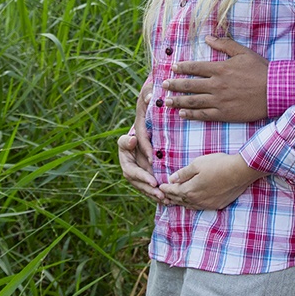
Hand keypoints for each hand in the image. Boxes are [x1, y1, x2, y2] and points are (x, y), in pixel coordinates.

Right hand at [117, 81, 163, 201]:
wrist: (155, 118)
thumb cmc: (150, 107)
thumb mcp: (148, 98)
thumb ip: (147, 96)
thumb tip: (150, 97)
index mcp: (126, 140)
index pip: (126, 146)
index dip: (138, 152)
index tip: (153, 158)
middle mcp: (128, 155)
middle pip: (130, 171)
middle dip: (143, 180)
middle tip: (156, 185)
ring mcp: (135, 166)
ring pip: (138, 182)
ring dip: (149, 190)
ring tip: (163, 196)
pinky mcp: (145, 173)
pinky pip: (147, 185)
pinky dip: (155, 192)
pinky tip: (168, 199)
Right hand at [117, 132, 163, 201]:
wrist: (137, 144)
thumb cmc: (132, 140)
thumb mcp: (127, 139)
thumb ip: (128, 141)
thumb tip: (132, 140)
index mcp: (126, 165)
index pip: (134, 173)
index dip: (144, 178)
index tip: (154, 182)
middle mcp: (131, 175)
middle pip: (141, 185)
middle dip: (151, 191)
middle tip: (162, 195)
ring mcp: (139, 180)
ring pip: (147, 190)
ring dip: (156, 195)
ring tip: (166, 200)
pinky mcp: (145, 182)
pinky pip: (151, 190)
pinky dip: (158, 195)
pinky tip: (167, 200)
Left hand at [160, 153, 263, 210]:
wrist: (239, 172)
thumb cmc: (218, 165)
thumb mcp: (197, 164)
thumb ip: (183, 173)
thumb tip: (171, 179)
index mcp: (190, 190)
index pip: (173, 191)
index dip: (165, 188)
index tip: (159, 187)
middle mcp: (196, 200)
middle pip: (179, 200)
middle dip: (170, 197)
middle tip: (163, 195)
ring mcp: (207, 204)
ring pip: (189, 205)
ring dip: (181, 202)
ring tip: (175, 200)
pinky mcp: (216, 205)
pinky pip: (200, 207)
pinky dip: (192, 204)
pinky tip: (192, 202)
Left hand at [163, 36, 268, 122]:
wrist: (275, 91)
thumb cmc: (261, 70)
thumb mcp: (243, 52)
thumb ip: (224, 44)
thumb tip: (208, 38)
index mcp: (220, 69)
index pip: (195, 67)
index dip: (182, 68)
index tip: (172, 68)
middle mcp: (216, 85)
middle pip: (190, 85)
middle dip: (175, 85)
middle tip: (164, 85)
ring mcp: (219, 101)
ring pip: (193, 101)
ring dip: (178, 101)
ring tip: (166, 102)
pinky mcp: (224, 114)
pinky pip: (204, 115)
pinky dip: (191, 115)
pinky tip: (182, 115)